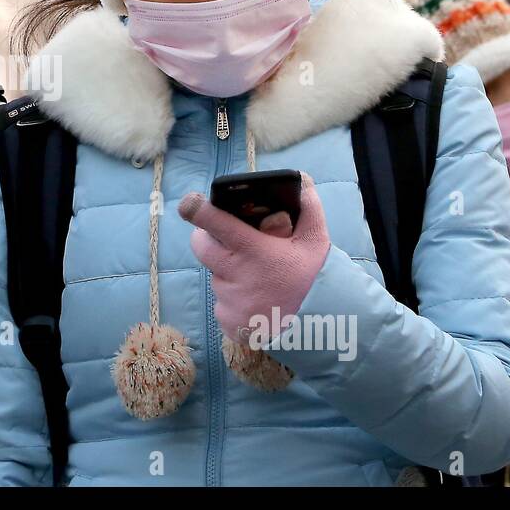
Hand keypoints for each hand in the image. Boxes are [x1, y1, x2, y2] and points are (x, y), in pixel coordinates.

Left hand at [178, 172, 330, 345]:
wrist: (320, 329)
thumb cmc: (316, 279)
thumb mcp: (316, 241)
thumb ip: (309, 207)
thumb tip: (302, 179)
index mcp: (253, 250)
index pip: (214, 222)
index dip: (197, 210)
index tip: (188, 203)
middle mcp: (235, 274)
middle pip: (201, 247)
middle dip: (208, 239)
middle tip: (228, 242)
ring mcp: (229, 300)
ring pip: (215, 277)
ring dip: (228, 273)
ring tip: (256, 279)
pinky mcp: (227, 321)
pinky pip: (222, 304)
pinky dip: (234, 301)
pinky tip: (255, 302)